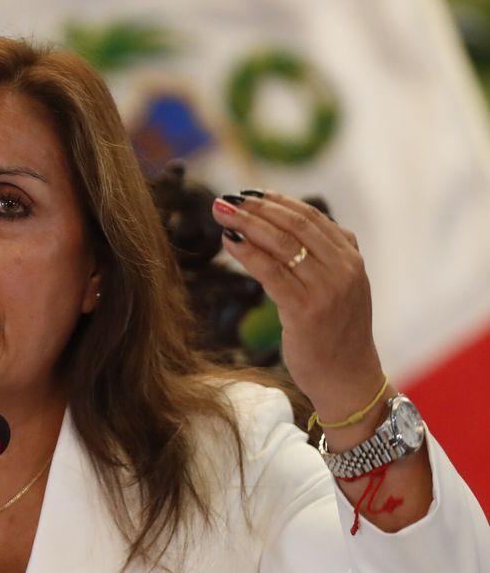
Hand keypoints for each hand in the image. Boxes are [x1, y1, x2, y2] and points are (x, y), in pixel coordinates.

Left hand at [210, 190, 385, 420]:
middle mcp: (344, 269)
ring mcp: (327, 289)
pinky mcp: (306, 310)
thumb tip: (288, 224)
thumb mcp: (341, 288)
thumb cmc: (335, 333)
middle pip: (294, 225)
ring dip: (246, 224)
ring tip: (220, 213)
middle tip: (226, 199)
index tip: (249, 193)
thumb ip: (325, 256)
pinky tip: (228, 242)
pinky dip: (247, 252)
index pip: (311, 218)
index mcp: (352, 259)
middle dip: (256, 207)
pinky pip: (270, 272)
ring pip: (280, 244)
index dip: (278, 201)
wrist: (348, 379)